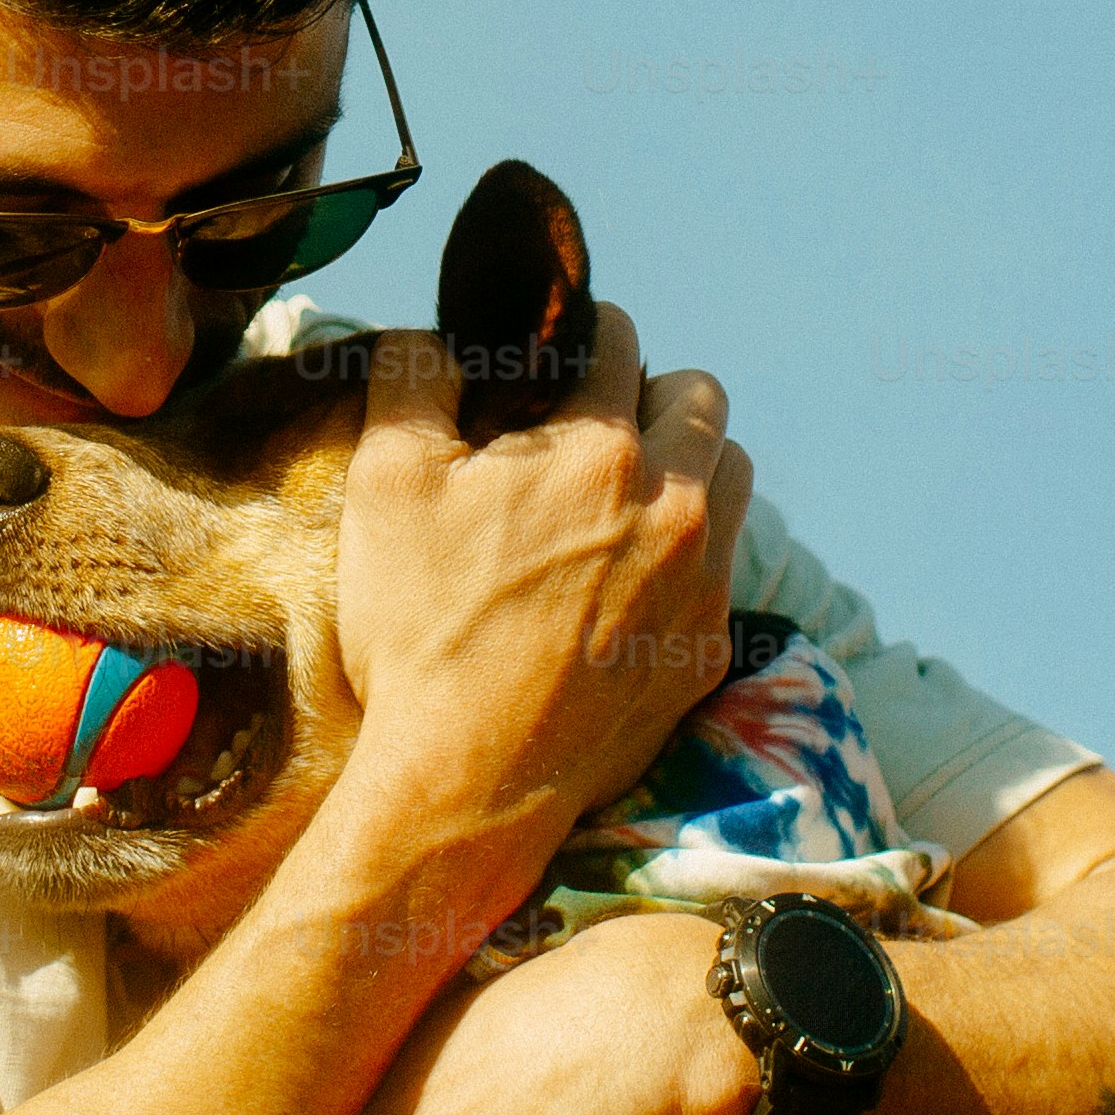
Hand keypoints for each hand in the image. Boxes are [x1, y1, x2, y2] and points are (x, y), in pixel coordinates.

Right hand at [324, 306, 745, 852]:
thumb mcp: (384, 482)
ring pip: (730, 473)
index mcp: (599, 449)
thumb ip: (414, 378)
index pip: (616, 337)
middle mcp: (675, 503)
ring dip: (685, 465)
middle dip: (647, 392)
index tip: (553, 361)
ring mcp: (703, 579)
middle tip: (589, 430)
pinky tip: (627, 580)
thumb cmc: (423, 627)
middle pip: (698, 395)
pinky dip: (686, 553)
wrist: (469, 778)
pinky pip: (722, 565)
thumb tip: (440, 337)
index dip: (576, 336)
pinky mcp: (709, 648)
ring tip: (622, 497)